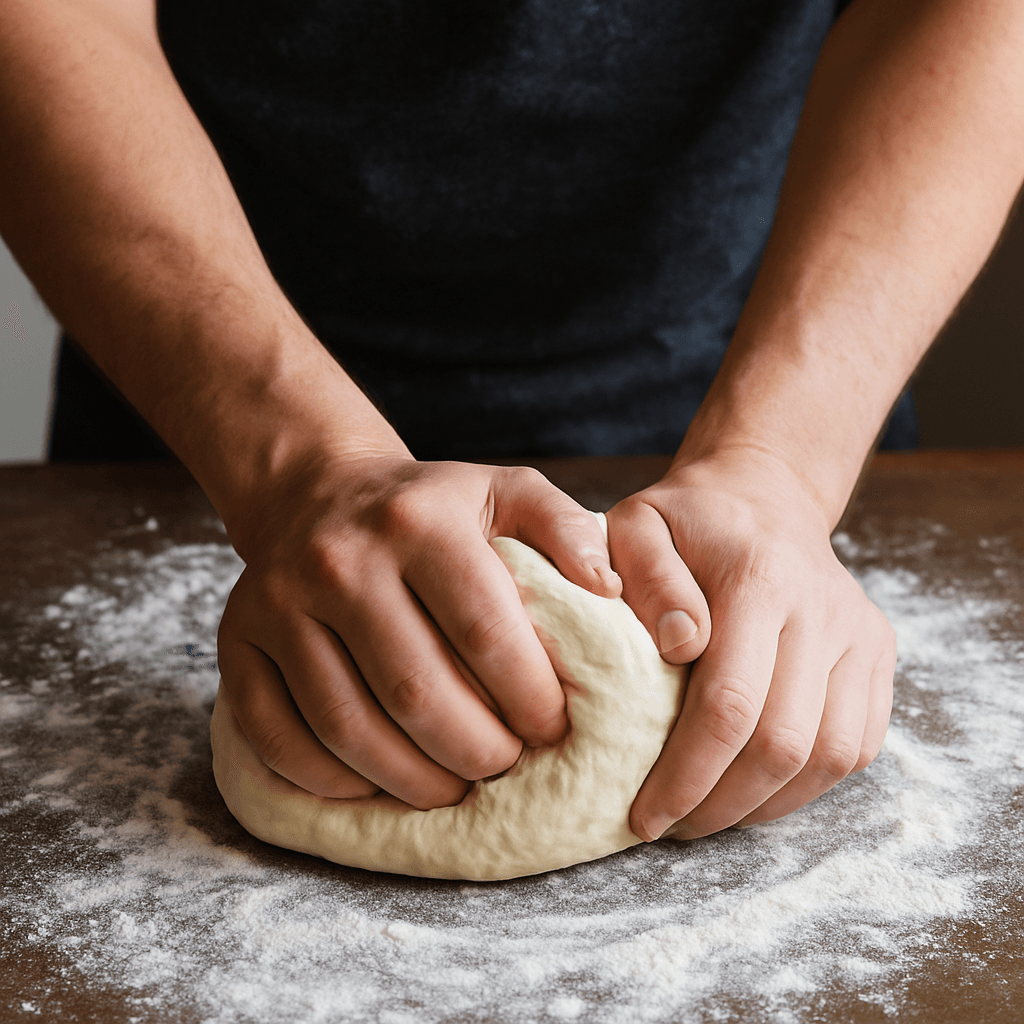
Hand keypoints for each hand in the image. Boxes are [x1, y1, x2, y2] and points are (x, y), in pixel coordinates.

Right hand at [216, 452, 620, 809]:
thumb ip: (566, 527)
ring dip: (409, 779)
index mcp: (419, 523)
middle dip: (476, 752)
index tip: (555, 730)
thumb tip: (610, 590)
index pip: (485, 631)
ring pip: (347, 725)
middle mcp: (341, 561)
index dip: (530, 697)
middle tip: (505, 768)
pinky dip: (327, 779)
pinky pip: (275, 735)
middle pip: (416, 690)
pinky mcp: (237, 641)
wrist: (314, 490)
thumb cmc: (427, 507)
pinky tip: (372, 786)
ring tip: (452, 789)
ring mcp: (279, 603)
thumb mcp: (504, 490)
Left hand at [606, 447, 894, 841]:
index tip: (644, 815)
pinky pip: (857, 748)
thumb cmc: (686, 521)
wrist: (763, 496)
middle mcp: (823, 610)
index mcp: (760, 578)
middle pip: (782, 744)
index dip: (686, 775)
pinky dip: (805, 786)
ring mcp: (860, 635)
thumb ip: (646, 577)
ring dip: (764, 805)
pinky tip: (755, 789)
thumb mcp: (638, 525)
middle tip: (669, 826)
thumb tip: (679, 647)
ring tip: (707, 814)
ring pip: (827, 757)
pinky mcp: (879, 655)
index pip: (730, 704)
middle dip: (720, 804)